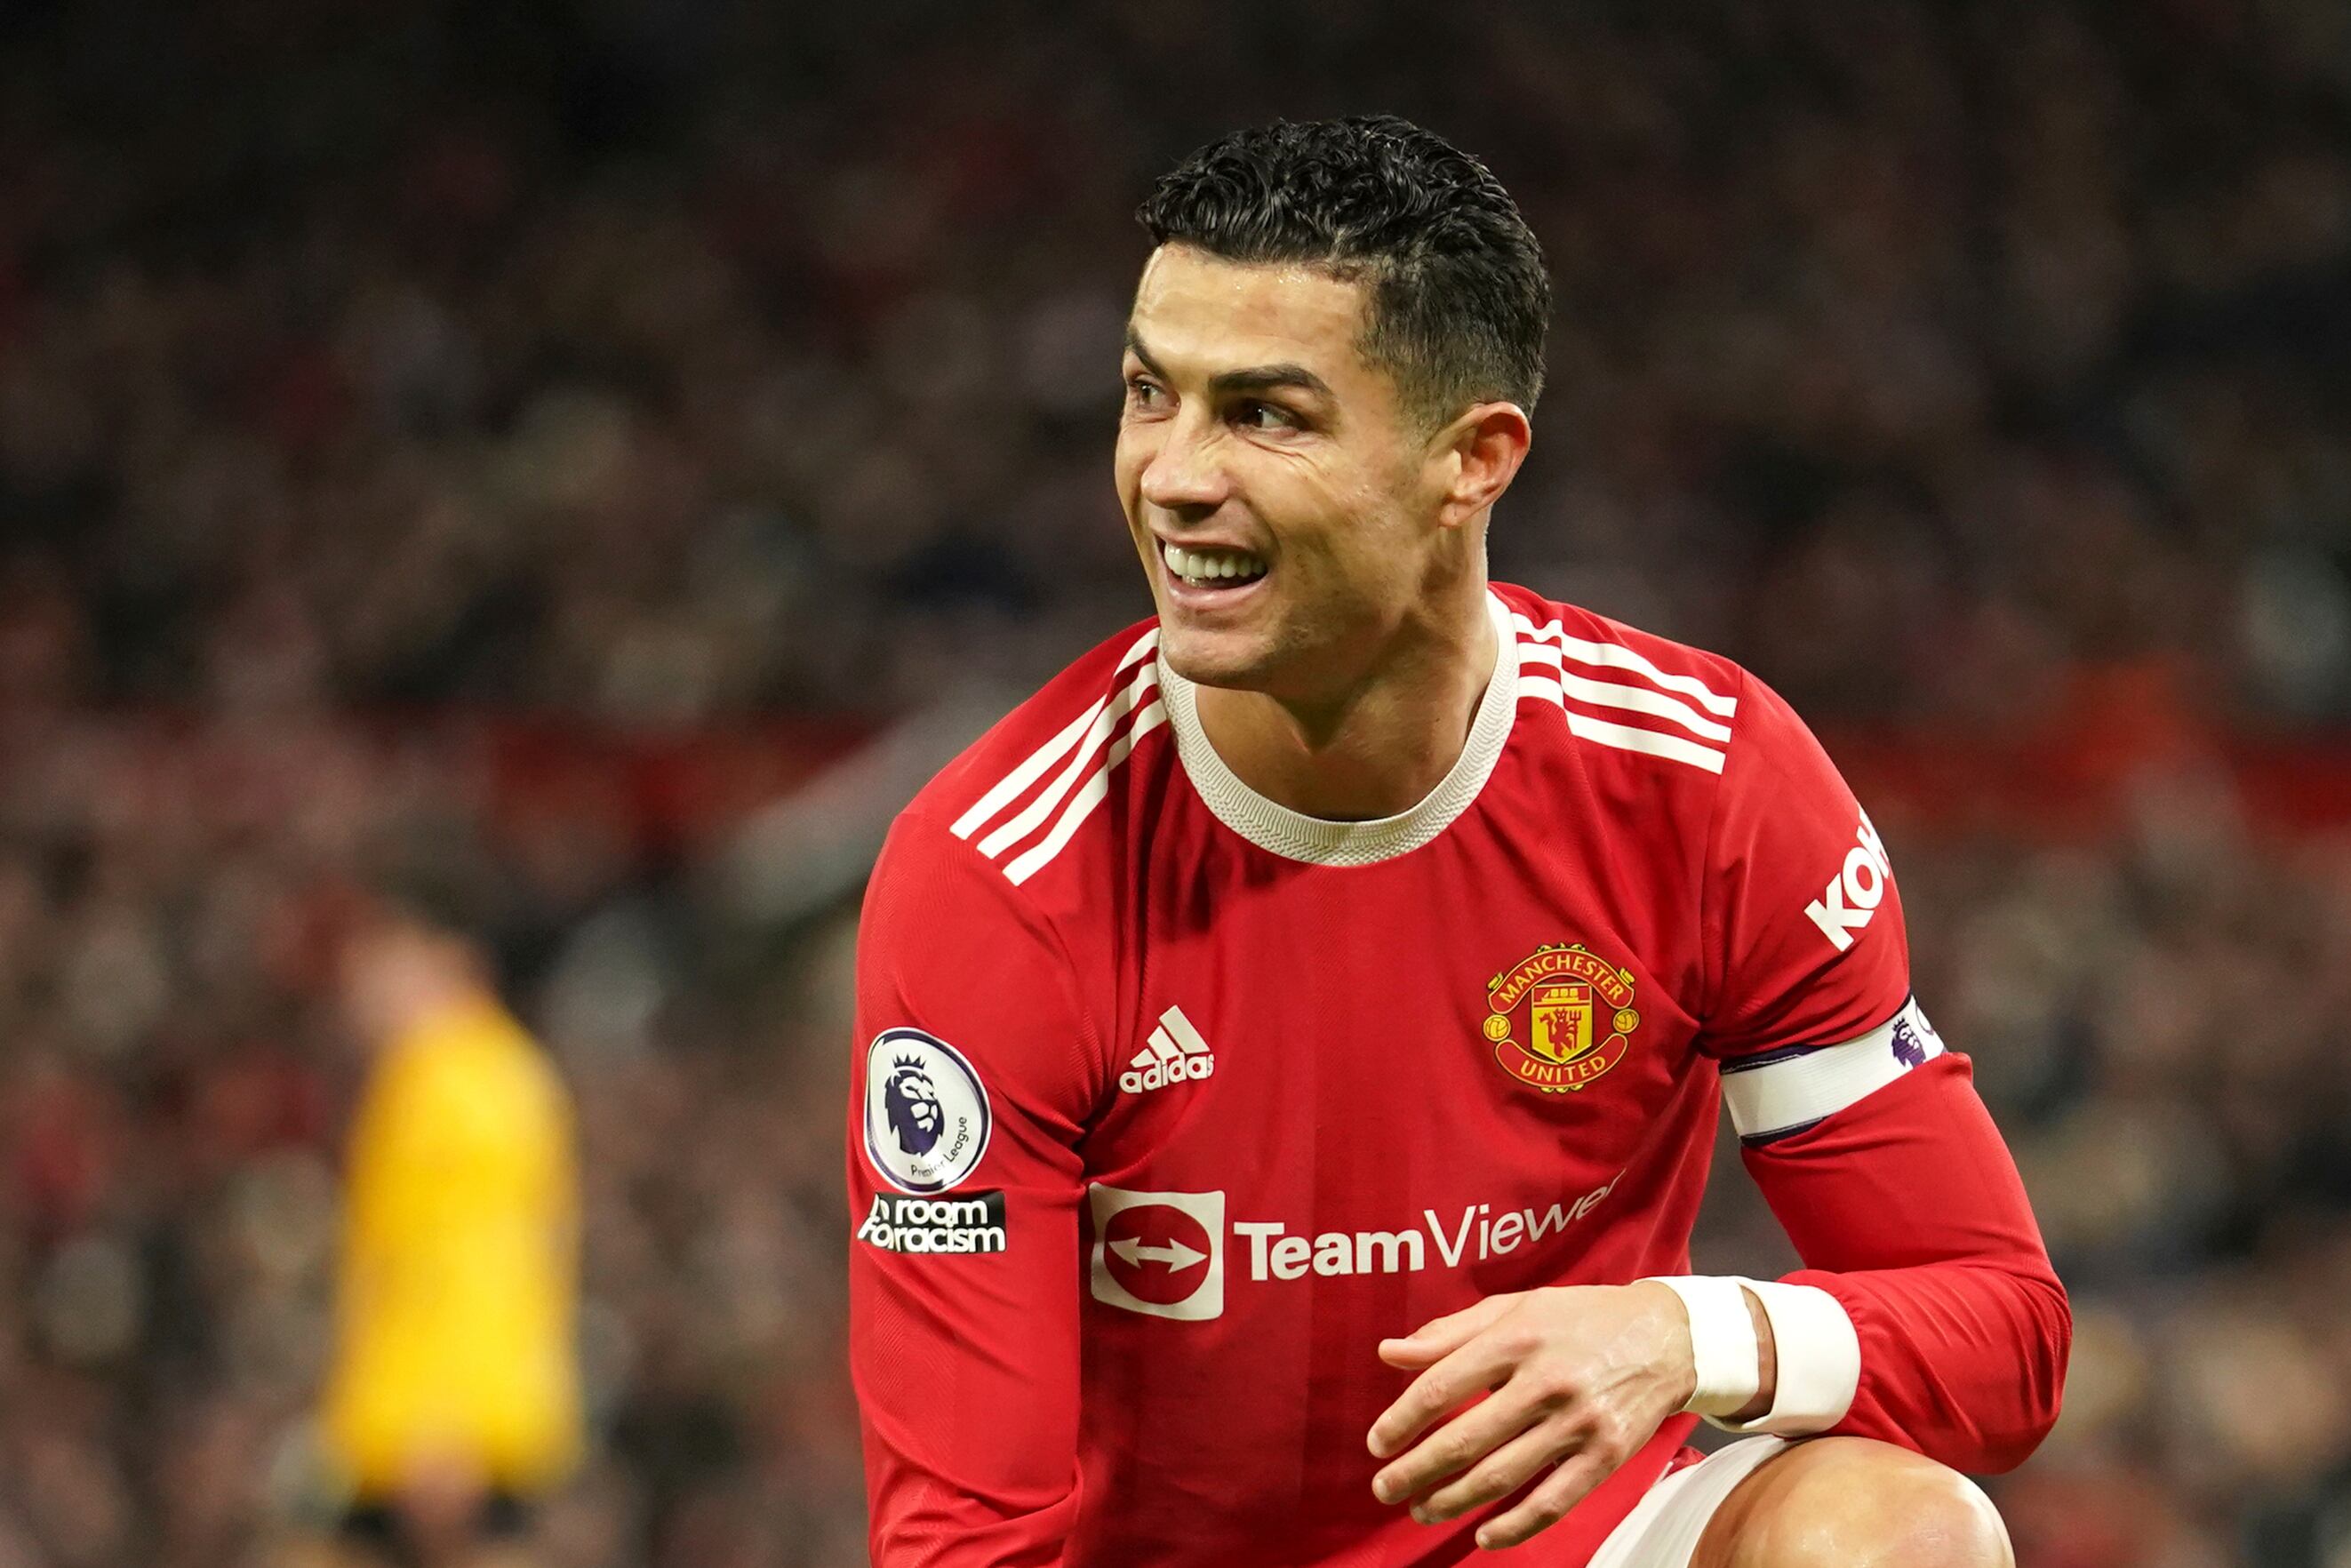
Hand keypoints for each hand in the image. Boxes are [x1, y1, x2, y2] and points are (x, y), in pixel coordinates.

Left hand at [1366, 1281, 1696, 1550]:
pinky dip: (1515, 1526)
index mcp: (1517, 1337)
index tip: (1376, 1443)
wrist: (1666, 1337)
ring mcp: (1579, 1422)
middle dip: (1416, 1470)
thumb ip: (1448, 1334)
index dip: (1401, 1420)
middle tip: (1385, 1488)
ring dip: (1453, 1501)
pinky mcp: (1607, 1455)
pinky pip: (1553, 1502)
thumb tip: (1388, 1354)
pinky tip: (1483, 1537)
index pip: (1443, 1385)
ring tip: (1421, 1509)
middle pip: (1466, 1439)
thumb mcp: (1514, 1308)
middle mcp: (1546, 1381)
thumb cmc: (1578, 1318)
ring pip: (1503, 1476)